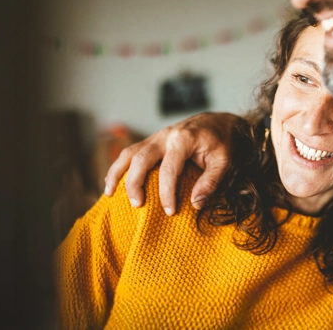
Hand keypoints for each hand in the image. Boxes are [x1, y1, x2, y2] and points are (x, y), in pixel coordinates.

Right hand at [103, 112, 244, 214]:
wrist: (218, 121)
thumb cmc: (222, 142)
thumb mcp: (223, 162)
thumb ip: (210, 182)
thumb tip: (195, 204)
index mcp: (183, 140)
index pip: (168, 169)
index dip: (166, 192)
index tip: (169, 211)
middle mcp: (165, 136)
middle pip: (141, 159)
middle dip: (135, 183)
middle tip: (137, 205)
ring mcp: (155, 137)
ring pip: (129, 153)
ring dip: (117, 173)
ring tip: (109, 194)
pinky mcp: (151, 141)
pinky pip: (130, 153)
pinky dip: (119, 168)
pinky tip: (112, 183)